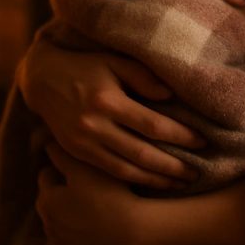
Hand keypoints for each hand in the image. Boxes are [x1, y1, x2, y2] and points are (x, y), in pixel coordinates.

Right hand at [19, 39, 202, 188]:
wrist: (41, 79)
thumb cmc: (84, 65)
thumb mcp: (112, 61)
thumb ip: (142, 77)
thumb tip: (170, 97)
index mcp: (107, 100)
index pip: (153, 124)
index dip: (181, 136)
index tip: (203, 142)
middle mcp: (95, 125)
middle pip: (143, 153)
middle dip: (174, 166)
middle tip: (199, 173)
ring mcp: (84, 143)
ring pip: (127, 169)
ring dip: (157, 179)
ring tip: (181, 183)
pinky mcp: (77, 153)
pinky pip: (110, 171)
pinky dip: (134, 180)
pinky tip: (152, 182)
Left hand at [37, 143, 149, 244]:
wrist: (134, 230)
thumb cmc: (108, 194)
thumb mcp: (83, 167)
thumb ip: (61, 154)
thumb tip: (48, 145)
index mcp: (46, 200)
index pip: (46, 175)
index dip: (62, 167)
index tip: (79, 166)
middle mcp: (48, 224)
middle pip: (50, 199)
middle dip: (61, 190)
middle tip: (84, 183)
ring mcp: (62, 242)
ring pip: (58, 220)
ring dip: (66, 211)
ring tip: (88, 202)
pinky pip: (70, 238)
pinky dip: (75, 230)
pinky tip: (91, 221)